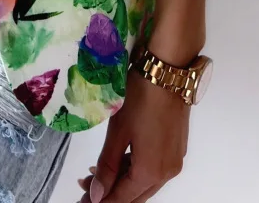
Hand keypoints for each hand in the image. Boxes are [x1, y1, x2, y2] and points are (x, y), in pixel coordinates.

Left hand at [79, 68, 189, 202]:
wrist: (169, 70)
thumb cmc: (141, 97)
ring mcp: (174, 161)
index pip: (122, 199)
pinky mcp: (176, 148)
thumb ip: (107, 165)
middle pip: (135, 195)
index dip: (100, 201)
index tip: (82, 200)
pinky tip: (119, 161)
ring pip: (145, 183)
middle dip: (109, 194)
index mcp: (151, 171)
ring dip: (121, 182)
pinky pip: (153, 170)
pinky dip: (135, 170)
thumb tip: (96, 194)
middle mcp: (167, 173)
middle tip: (84, 186)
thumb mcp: (118, 131)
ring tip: (96, 172)